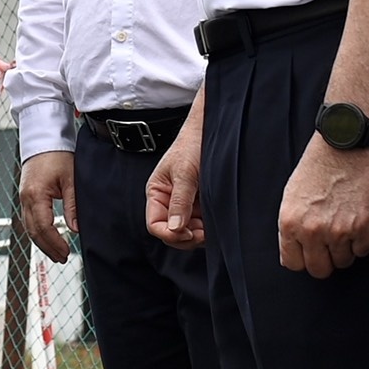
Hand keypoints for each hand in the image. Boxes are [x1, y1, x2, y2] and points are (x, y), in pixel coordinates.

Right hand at [19, 149, 77, 262]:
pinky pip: (28, 219)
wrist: (43, 139)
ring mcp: (23, 197)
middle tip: (62, 258)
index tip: (66, 252)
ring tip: (56, 253)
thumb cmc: (57, 155)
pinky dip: (37, 232)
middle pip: (33, 231)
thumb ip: (73, 205)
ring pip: (28, 227)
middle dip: (47, 247)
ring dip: (41, 242)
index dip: (55, 243)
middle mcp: (25, 198)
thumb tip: (76, 228)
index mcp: (35, 194)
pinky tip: (47, 238)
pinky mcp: (25, 195)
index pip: (44, 227)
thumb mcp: (71, 179)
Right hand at [145, 112, 205, 249]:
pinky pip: (199, 225)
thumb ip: (180, 201)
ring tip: (209, 225)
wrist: (210, 132)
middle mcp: (168, 202)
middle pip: (170, 233)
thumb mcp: (184, 173)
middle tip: (203, 233)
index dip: (169, 233)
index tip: (187, 231)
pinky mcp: (199, 205)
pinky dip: (206, 228)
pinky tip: (214, 221)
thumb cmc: (192, 146)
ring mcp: (185, 205)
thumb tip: (175, 228)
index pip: (155, 225)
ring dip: (197, 234)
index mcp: (157, 193)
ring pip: (186, 232)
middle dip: (185, 237)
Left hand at [277, 135, 368, 278]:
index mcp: (290, 223)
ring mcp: (340, 230)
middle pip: (319, 270)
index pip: (293, 264)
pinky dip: (362, 242)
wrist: (343, 146)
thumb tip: (295, 252)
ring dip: (344, 250)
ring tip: (343, 229)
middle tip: (328, 248)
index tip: (309, 253)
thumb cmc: (315, 168)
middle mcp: (313, 231)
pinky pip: (363, 251)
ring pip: (343, 262)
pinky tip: (358, 225)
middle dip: (324, 261)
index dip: (302, 259)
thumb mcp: (290, 197)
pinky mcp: (364, 225)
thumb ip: (291, 227)